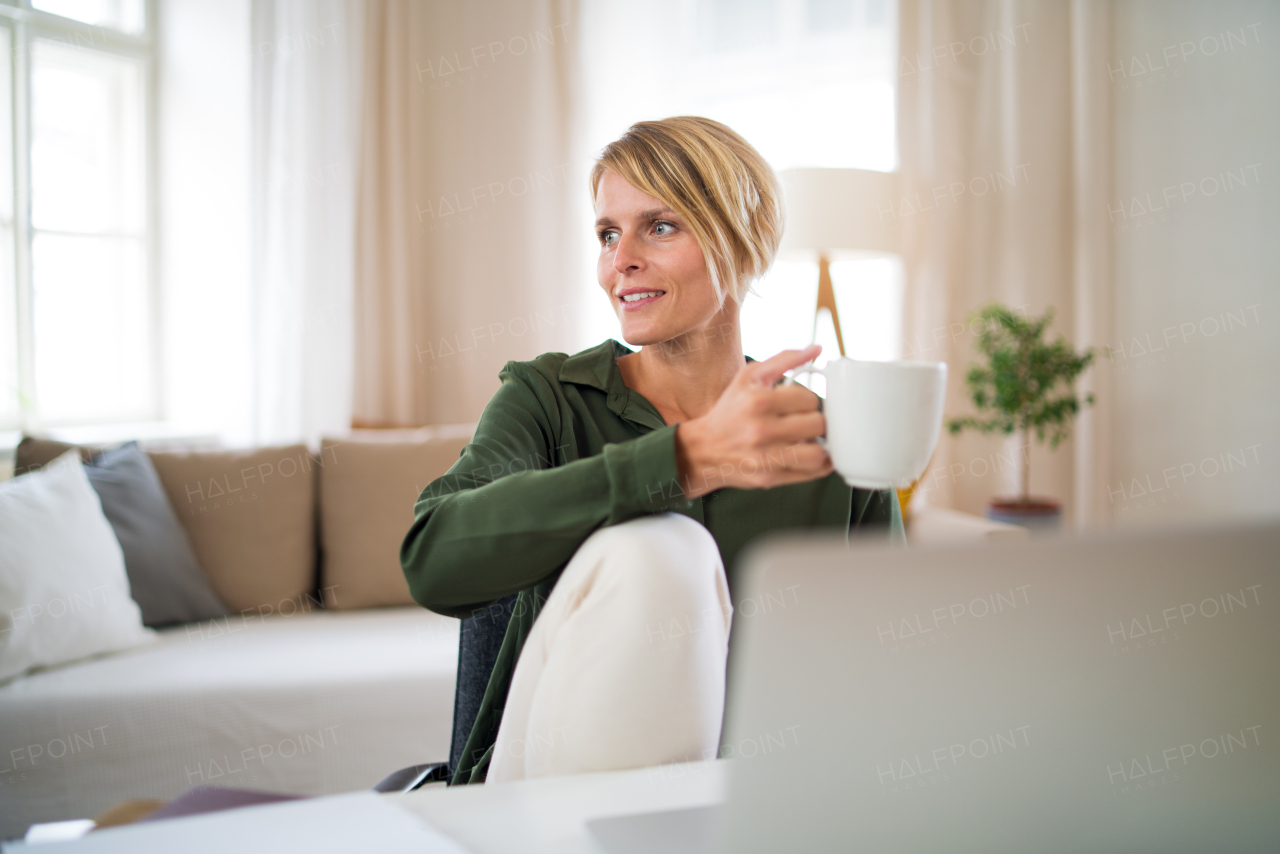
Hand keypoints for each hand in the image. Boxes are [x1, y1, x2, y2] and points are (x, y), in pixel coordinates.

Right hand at [675, 344, 831, 498]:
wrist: (702, 450)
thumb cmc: (730, 411)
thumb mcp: (749, 377)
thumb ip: (784, 359)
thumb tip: (816, 348)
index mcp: (758, 401)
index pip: (808, 399)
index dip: (807, 401)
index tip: (797, 406)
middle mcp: (761, 430)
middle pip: (817, 425)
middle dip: (813, 422)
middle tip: (803, 423)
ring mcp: (765, 458)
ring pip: (818, 453)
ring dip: (818, 445)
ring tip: (807, 441)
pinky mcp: (769, 478)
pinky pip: (811, 473)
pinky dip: (817, 465)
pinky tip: (808, 455)